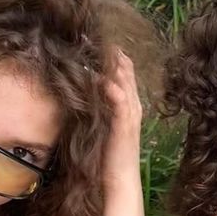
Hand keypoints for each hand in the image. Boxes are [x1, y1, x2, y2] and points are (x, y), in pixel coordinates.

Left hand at [102, 48, 142, 189]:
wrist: (120, 179)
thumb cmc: (109, 156)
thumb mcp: (102, 125)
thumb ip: (98, 108)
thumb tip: (83, 92)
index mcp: (128, 105)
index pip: (123, 73)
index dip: (112, 57)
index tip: (95, 41)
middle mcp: (132, 106)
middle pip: (125, 73)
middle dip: (112, 55)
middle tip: (95, 36)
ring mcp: (130, 116)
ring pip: (125, 83)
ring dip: (114, 66)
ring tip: (102, 48)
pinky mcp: (124, 127)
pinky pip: (120, 102)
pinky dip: (112, 89)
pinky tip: (102, 78)